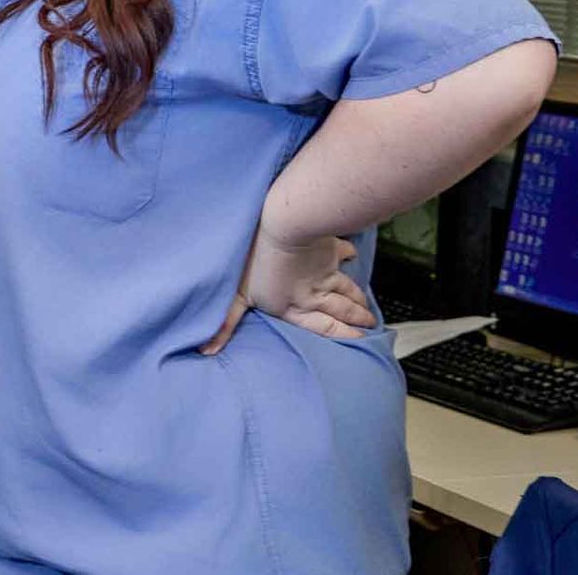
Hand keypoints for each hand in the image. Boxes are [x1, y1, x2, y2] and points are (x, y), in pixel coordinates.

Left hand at [201, 230, 374, 354]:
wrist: (285, 225)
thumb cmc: (254, 259)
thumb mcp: (234, 295)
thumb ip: (225, 324)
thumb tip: (206, 351)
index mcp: (291, 307)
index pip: (322, 328)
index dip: (342, 336)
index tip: (358, 342)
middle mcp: (313, 294)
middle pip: (340, 311)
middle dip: (356, 320)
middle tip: (371, 326)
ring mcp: (324, 272)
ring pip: (347, 289)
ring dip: (359, 300)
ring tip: (369, 310)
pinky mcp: (329, 250)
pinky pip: (343, 253)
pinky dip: (349, 255)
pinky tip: (353, 257)